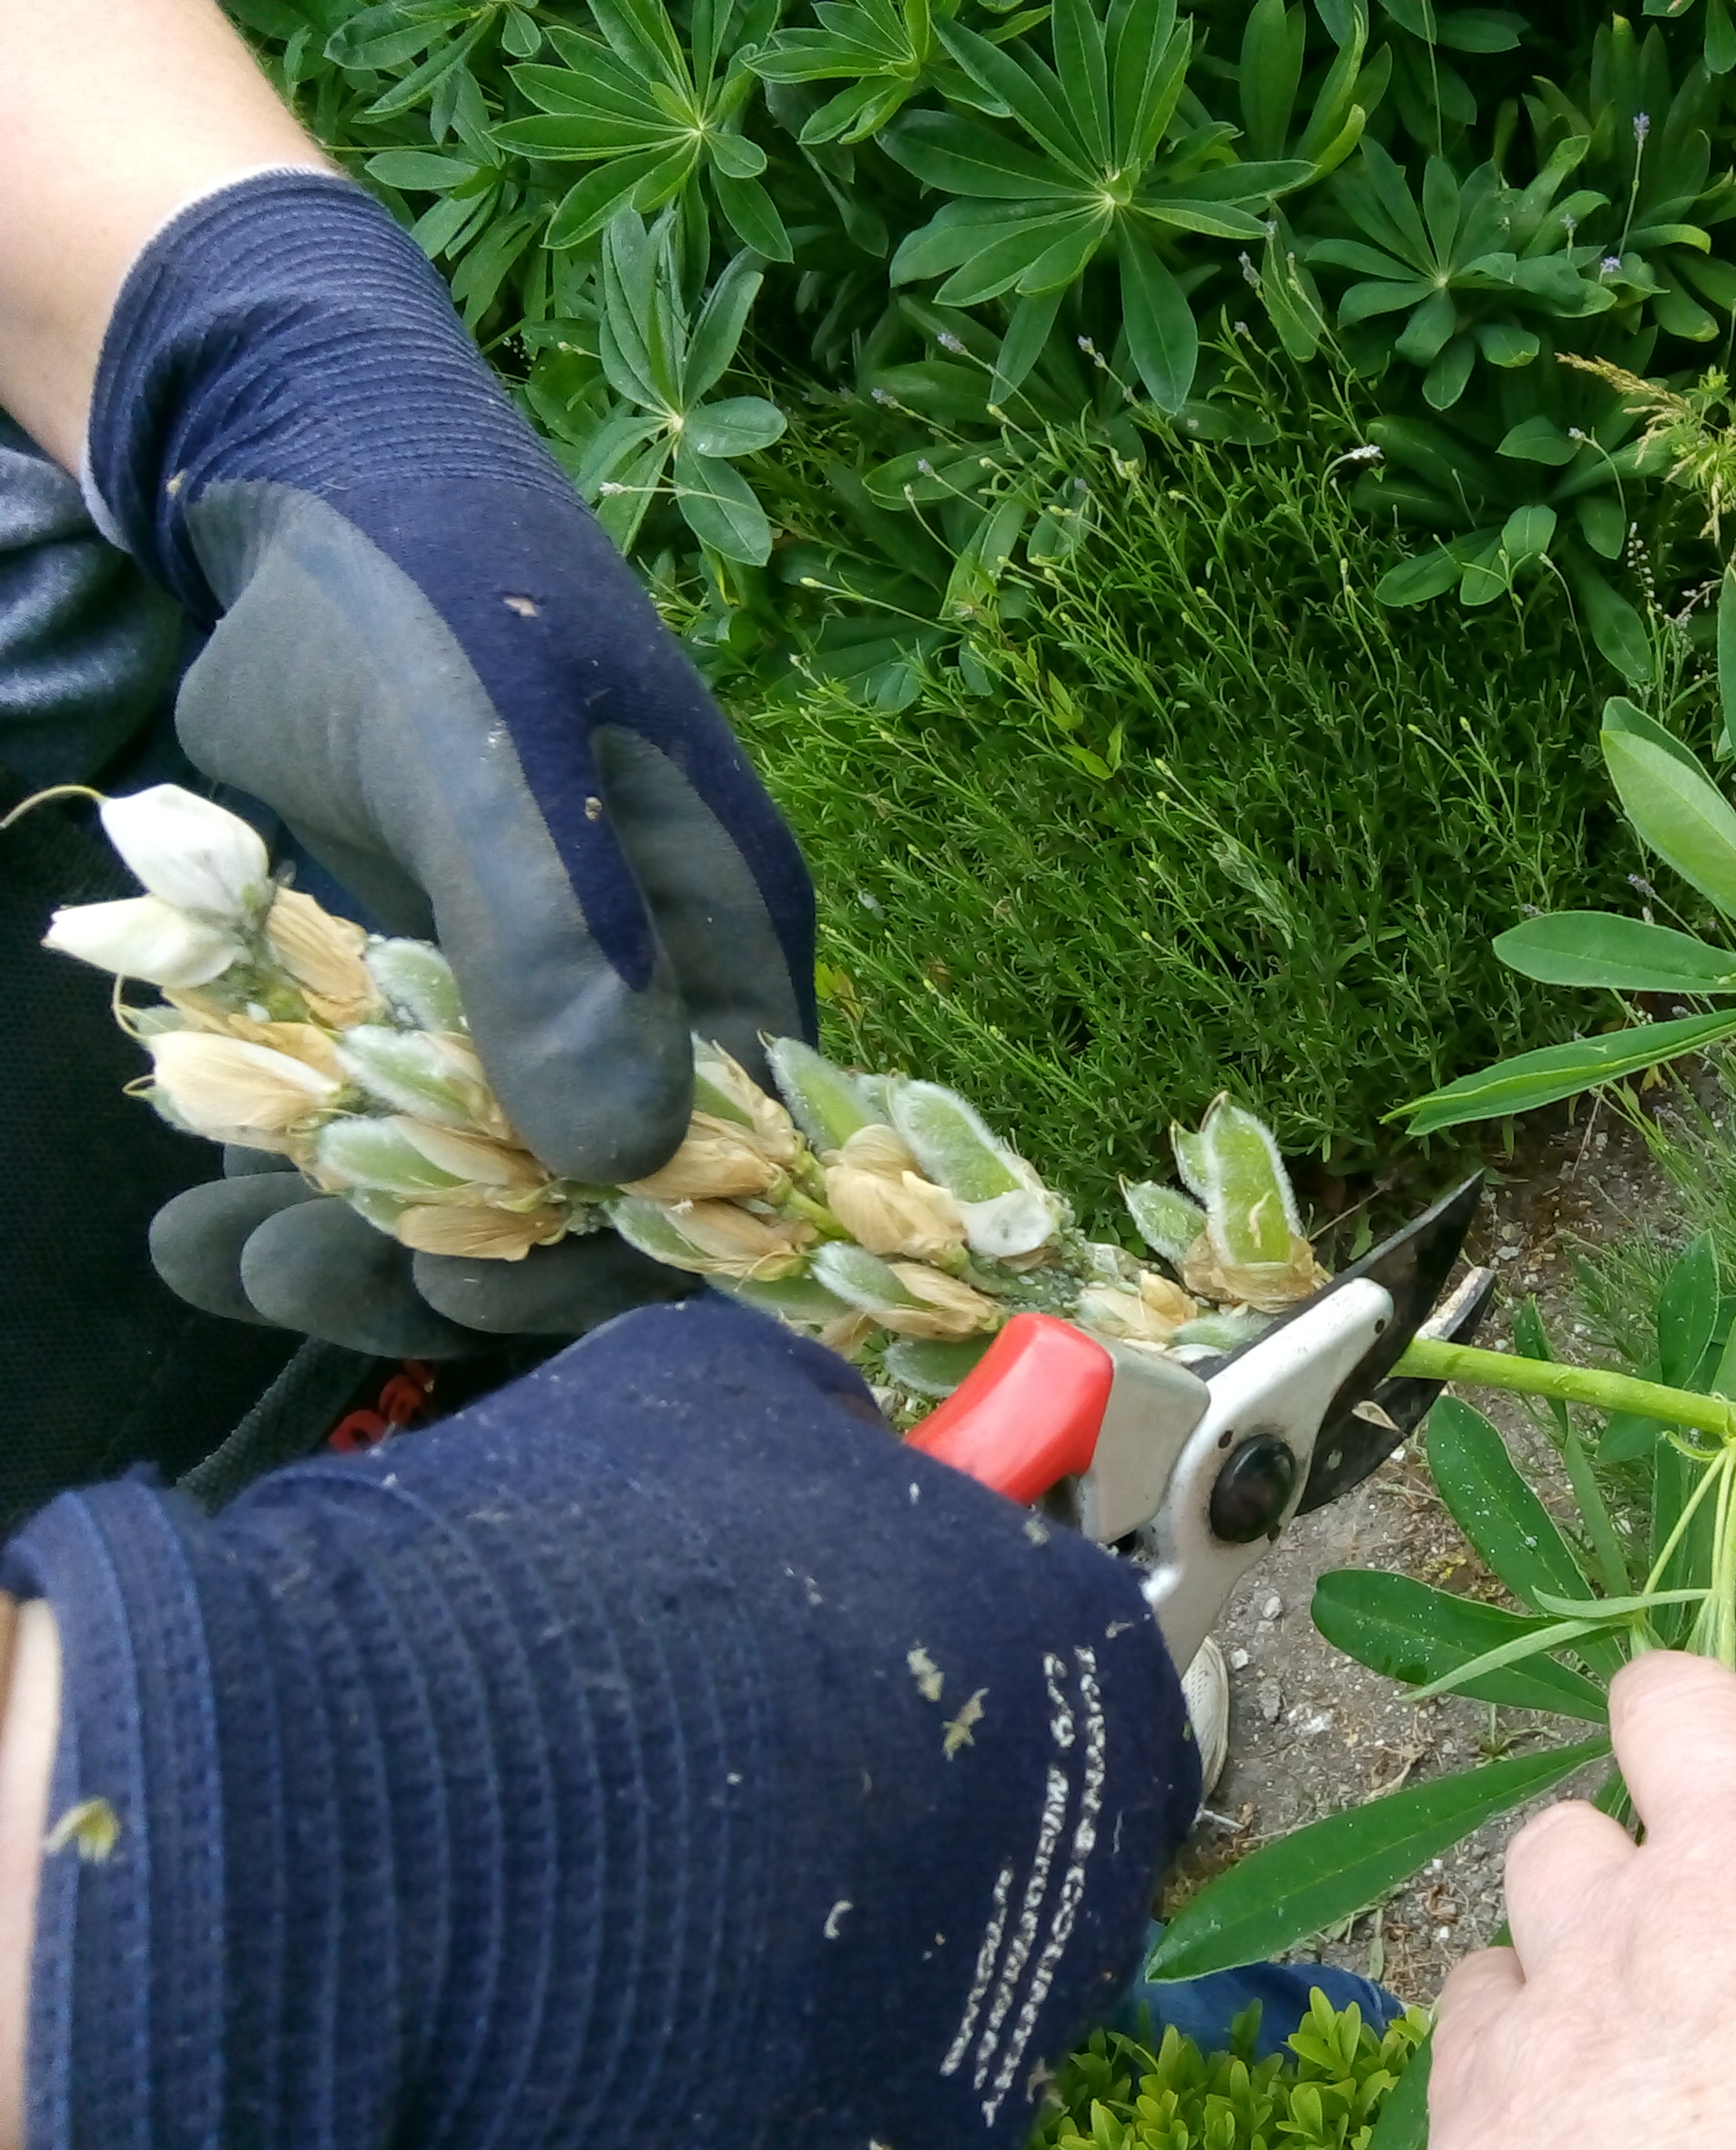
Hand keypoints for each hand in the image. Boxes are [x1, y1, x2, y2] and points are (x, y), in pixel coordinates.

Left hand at [91, 172, 813, 1351]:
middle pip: (595, 1202)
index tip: (473, 1286)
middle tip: (302, 1277)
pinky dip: (296, 1182)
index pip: (730, 1159)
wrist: (307, 467)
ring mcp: (536, 991)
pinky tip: (194, 1212)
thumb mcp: (486, 748)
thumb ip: (552, 941)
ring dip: (357, 1243)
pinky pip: (386, 1125)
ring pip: (479, 1182)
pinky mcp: (428, 984)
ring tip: (211, 1253)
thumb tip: (623, 1165)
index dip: (621, 1253)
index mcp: (728, 939)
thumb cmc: (432, 582)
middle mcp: (655, 985)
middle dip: (456, 1263)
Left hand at [1419, 1653, 1735, 2149]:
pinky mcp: (1495, 2102)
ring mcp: (1602, 1978)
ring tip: (1625, 1973)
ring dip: (1591, 1898)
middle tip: (1691, 1820)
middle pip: (1674, 1712)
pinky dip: (1514, 2035)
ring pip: (1556, 1851)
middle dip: (1677, 1741)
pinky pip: (1473, 2007)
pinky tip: (1554, 2090)